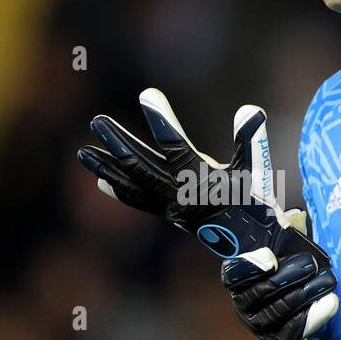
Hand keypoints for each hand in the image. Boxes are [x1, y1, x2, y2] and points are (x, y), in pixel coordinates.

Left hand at [76, 88, 326, 264]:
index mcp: (201, 182)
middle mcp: (179, 196)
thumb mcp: (257, 172)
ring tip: (82, 151)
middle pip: (141, 166)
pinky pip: (137, 200)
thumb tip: (250, 109)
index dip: (161, 120)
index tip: (146, 95)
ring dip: (106, 167)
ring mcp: (169, 206)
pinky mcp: (167, 213)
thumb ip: (251, 140)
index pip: (176, 147)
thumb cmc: (255, 204)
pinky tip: (100, 178)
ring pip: (132, 184)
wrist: (250, 244)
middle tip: (97, 121)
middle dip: (117, 143)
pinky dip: (118, 188)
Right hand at [220, 208, 338, 339]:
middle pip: (262, 291)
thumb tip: (295, 217)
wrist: (305, 316)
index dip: (248, 266)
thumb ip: (288, 236)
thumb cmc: (292, 277)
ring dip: (306, 295)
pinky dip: (314, 318)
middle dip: (289, 276)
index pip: (233, 274)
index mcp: (240, 281)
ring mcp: (261, 326)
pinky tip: (331, 304)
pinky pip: (294, 332)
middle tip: (311, 263)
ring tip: (329, 281)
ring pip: (279, 312)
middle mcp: (245, 305)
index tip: (271, 256)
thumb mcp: (289, 255)